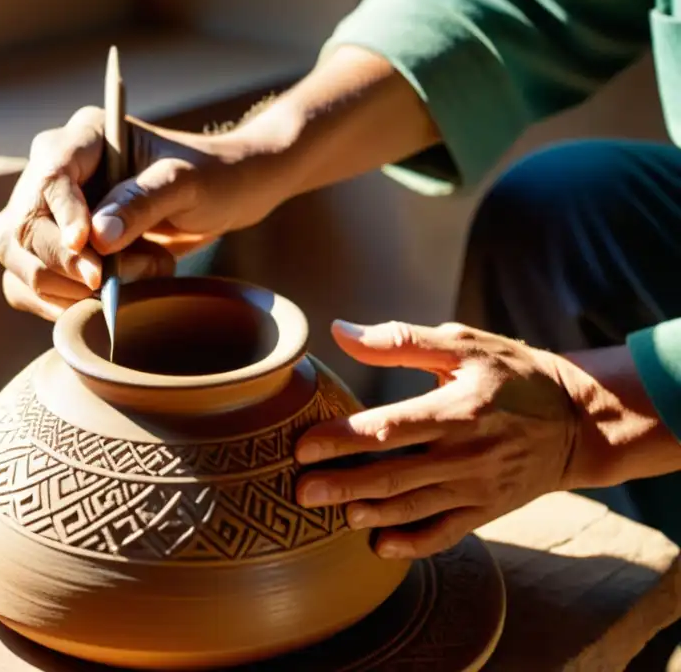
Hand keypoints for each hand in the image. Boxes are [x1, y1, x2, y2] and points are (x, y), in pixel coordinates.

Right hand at [0, 106, 245, 320]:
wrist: (225, 197)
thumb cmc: (211, 177)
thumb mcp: (188, 183)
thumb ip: (143, 202)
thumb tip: (96, 237)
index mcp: (84, 138)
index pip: (51, 174)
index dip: (62, 214)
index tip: (87, 247)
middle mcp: (55, 171)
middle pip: (23, 224)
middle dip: (67, 263)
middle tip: (114, 280)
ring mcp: (49, 213)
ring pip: (17, 257)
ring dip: (67, 287)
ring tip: (132, 279)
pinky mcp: (54, 250)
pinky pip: (26, 284)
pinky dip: (58, 303)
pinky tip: (100, 304)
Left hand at [295, 319, 585, 558]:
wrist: (580, 422)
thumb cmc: (513, 374)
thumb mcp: (464, 345)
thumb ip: (401, 341)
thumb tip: (341, 331)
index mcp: (458, 409)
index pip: (391, 428)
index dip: (344, 439)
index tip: (303, 446)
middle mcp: (467, 454)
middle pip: (394, 475)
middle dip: (343, 485)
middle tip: (300, 491)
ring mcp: (479, 487)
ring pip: (415, 508)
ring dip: (371, 514)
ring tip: (332, 515)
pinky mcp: (488, 510)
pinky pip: (446, 533)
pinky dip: (413, 544)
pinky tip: (380, 547)